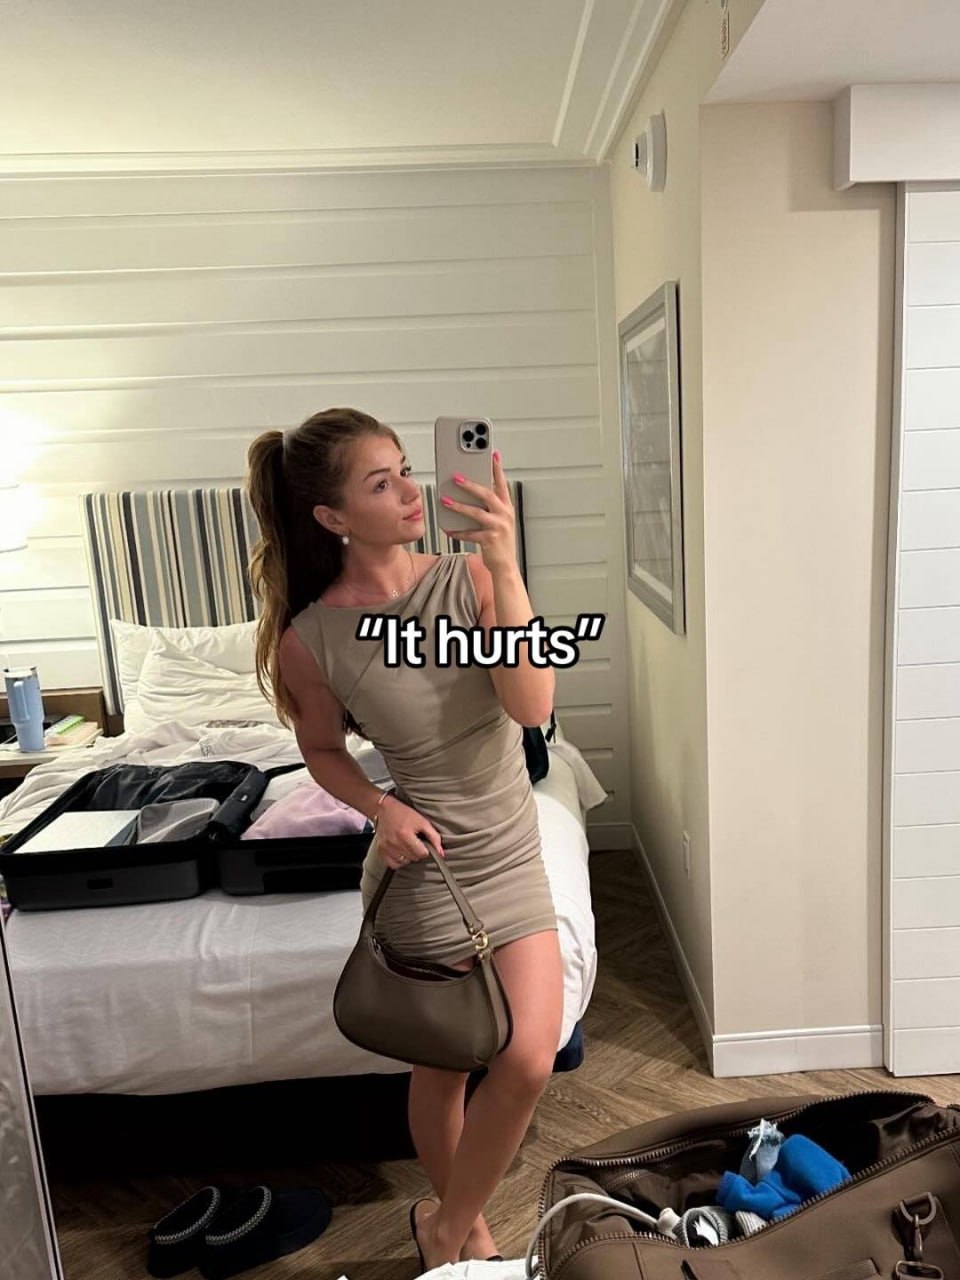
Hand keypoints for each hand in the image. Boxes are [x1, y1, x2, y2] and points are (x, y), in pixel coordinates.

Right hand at [374, 794, 444, 869]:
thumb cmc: (404, 813)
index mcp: (405, 835)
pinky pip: (393, 864)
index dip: (425, 848)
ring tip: (406, 845)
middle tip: (414, 841)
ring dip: (407, 856)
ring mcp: (386, 847)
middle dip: (416, 851)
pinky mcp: (380, 850)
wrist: (384, 809)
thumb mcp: (423, 822)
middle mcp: (394, 842)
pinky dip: (398, 860)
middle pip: (414, 858)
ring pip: (404, 862)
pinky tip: (399, 851)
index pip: (422, 853)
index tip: (422, 842)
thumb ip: (434, 837)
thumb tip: (441, 853)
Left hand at [441, 450, 517, 574]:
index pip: (502, 484)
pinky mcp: (490, 540)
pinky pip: (470, 533)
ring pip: (476, 513)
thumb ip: (489, 507)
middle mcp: (504, 515)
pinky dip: (458, 531)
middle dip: (471, 485)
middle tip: (456, 477)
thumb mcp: (499, 521)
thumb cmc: (500, 542)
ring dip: (459, 506)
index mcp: (507, 508)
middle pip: (487, 495)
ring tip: (445, 500)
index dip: (497, 468)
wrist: (505, 566)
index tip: (492, 454)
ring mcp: (498, 527)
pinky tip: (448, 528)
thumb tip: (470, 492)